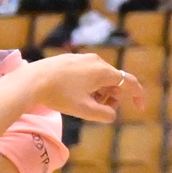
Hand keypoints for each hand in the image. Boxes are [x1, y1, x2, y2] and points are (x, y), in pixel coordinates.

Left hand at [24, 51, 142, 122]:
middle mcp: (96, 61)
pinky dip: (90, 85)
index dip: (138, 96)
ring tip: (86, 103)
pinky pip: (89, 72)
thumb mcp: (84, 110)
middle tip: (102, 110)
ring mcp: (83, 58)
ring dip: (101, 91)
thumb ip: (104, 114)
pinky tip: (76, 94)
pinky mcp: (72, 59)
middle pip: (115, 80)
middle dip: (114, 97)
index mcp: (103, 72)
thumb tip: (112, 114)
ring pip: (101, 76)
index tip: (139, 108)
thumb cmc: (59, 96)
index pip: (130, 82)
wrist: (33, 80)